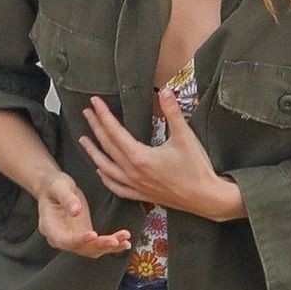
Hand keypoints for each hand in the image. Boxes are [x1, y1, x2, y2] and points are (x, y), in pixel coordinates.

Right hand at [36, 171, 131, 257]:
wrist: (55, 188)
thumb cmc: (54, 186)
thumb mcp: (59, 187)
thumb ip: (67, 199)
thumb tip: (76, 211)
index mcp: (50, 228)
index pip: (64, 240)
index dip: (78, 240)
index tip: (92, 235)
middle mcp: (61, 238)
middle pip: (81, 248)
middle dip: (99, 245)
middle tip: (115, 240)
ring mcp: (74, 239)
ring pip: (92, 249)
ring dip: (109, 246)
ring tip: (125, 240)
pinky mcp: (84, 235)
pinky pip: (98, 244)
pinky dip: (111, 245)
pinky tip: (124, 242)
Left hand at [79, 93, 244, 221]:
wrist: (206, 198)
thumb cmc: (197, 169)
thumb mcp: (186, 137)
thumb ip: (173, 113)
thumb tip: (165, 91)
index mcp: (140, 157)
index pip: (115, 131)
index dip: (103, 115)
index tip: (94, 102)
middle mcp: (133, 172)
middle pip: (107, 147)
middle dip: (95, 128)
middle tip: (86, 113)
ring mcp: (136, 185)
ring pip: (107, 168)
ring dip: (94, 153)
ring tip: (84, 140)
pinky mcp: (142, 195)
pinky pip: (117, 188)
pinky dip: (106, 179)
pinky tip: (101, 172)